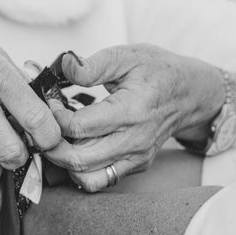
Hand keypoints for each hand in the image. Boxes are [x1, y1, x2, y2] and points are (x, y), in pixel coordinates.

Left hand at [45, 46, 223, 191]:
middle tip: (44, 127)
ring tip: (58, 140)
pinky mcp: (135, 166)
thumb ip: (93, 64)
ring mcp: (136, 158)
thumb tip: (64, 66)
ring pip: (87, 178)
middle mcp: (134, 141)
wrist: (191, 93)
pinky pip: (101, 179)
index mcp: (131, 111)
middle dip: (51, 146)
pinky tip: (75, 147)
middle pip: (79, 160)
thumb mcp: (127, 55)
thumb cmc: (159, 71)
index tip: (49, 102)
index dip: (55, 117)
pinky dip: (80, 170)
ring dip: (64, 163)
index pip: (80, 127)